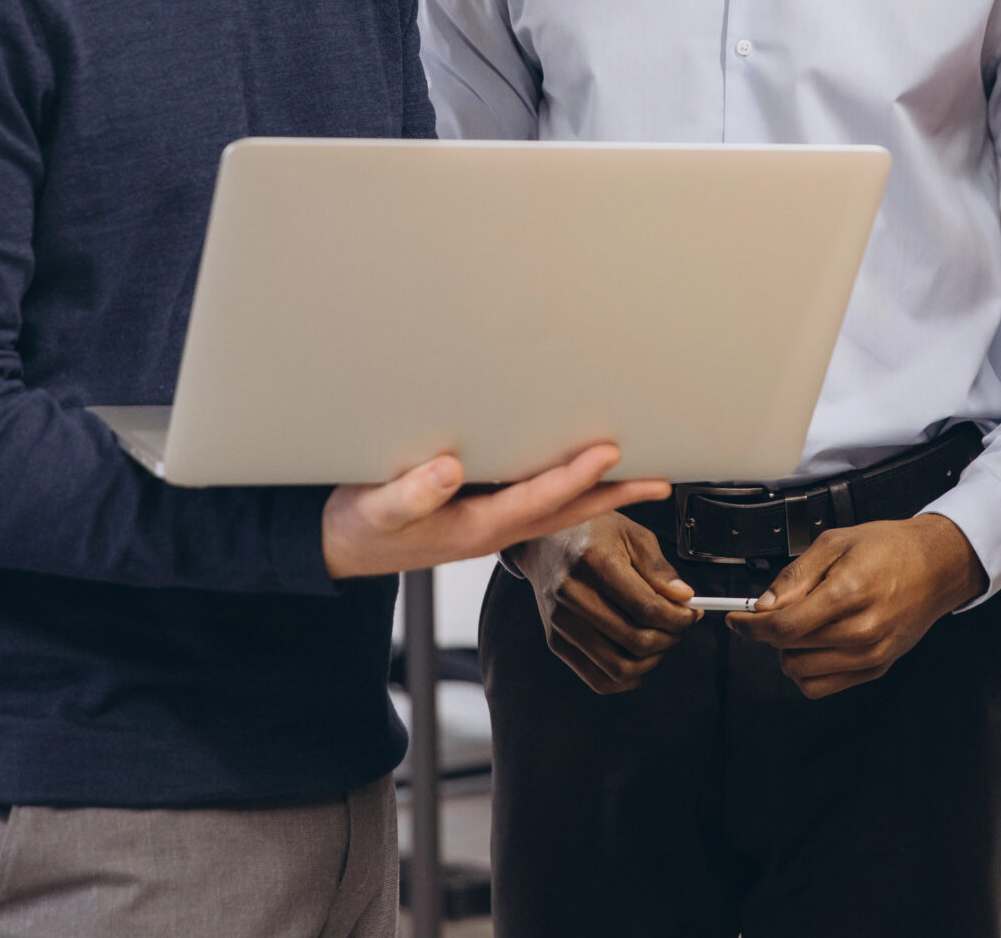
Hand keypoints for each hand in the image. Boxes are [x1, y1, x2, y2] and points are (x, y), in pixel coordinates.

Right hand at [321, 444, 669, 579]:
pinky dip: (569, 489)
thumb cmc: (359, 525)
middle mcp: (491, 529)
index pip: (537, 500)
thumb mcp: (376, 507)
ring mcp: (490, 525)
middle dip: (614, 496)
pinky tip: (581, 473)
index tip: (609, 453)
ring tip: (638, 475)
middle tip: (660, 480)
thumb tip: (449, 470)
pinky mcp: (482, 515)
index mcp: (472, 528)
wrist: (340, 547)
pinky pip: (538, 503)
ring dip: (600, 493)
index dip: (575, 476)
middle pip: (566, 511)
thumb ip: (411, 491)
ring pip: (558, 509)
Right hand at [507, 514, 701, 693]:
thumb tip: (683, 598)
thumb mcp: (632, 535)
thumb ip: (658, 569)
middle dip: (669, 638)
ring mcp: (561, 623)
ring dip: (650, 661)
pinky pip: (598, 679)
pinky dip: (626, 678)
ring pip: (619, 668)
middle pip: (636, 640)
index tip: (691, 613)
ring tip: (658, 639)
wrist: (545, 543)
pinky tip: (637, 657)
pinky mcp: (556, 642)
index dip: (678, 618)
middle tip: (677, 626)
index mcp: (594, 562)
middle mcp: (572, 595)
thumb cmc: (592, 534)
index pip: (646, 607)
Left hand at [727, 514, 986, 698]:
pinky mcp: (876, 669)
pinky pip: (822, 686)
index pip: (784, 627)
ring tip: (799, 625)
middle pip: (789, 650)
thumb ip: (794, 576)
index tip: (737, 619)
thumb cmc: (888, 548)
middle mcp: (861, 631)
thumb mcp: (834, 543)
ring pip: (801, 672)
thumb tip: (764, 606)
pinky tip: (812, 644)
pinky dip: (807, 670)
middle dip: (769, 632)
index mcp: (848, 594)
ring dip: (787, 652)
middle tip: (773, 612)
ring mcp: (870, 655)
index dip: (750, 626)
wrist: (936, 566)